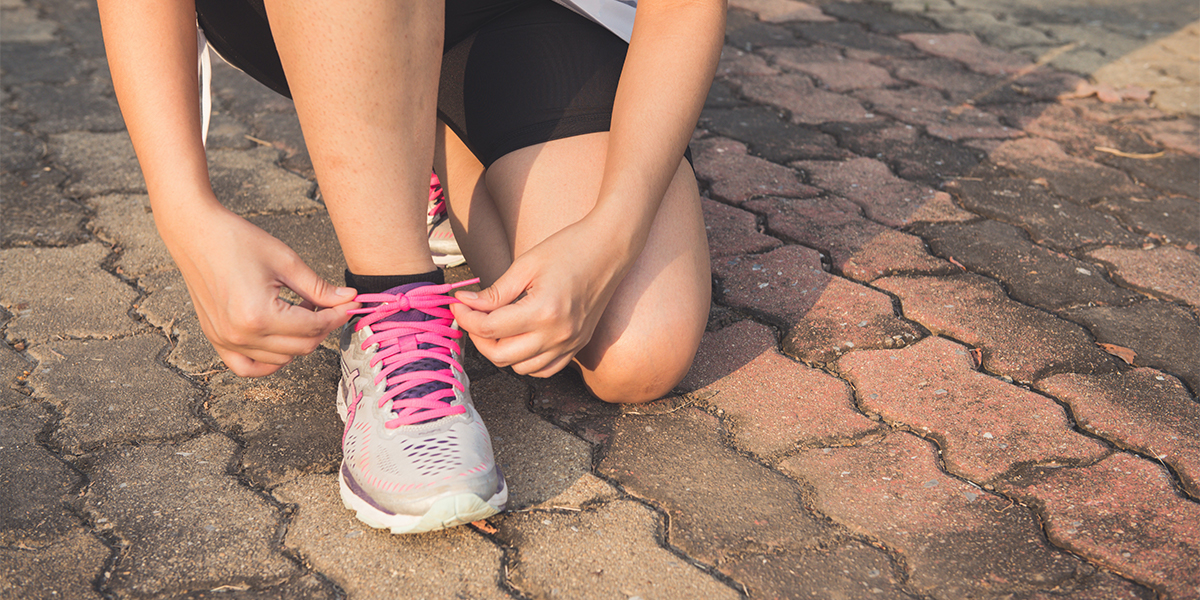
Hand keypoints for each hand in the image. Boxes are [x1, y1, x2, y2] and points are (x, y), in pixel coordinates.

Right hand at [159, 202, 358, 376]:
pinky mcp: (216, 339)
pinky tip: (281, 340)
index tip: (351, 304)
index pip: (314, 327)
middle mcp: (241, 335)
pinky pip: (248, 367)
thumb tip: (348, 300)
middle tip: (329, 304)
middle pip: (301, 347)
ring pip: (281, 359)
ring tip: (299, 311)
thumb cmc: (237, 240)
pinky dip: (269, 361)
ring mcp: (225, 341)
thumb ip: (319, 288)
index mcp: (259, 315)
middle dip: (323, 327)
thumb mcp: (286, 262)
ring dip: (299, 340)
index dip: (338, 315)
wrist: (195, 233)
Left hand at [450, 219, 632, 376]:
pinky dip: (525, 361)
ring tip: (495, 326)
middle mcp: (558, 334)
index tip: (458, 304)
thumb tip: (465, 303)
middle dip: (478, 337)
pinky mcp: (577, 346)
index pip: (490, 328)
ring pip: (520, 368)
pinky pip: (544, 370)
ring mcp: (570, 344)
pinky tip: (518, 340)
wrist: (610, 248)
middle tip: (471, 316)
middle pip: (501, 355)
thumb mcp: (526, 265)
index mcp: (543, 311)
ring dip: (501, 351)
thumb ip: (495, 292)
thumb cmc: (569, 248)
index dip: (466, 317)